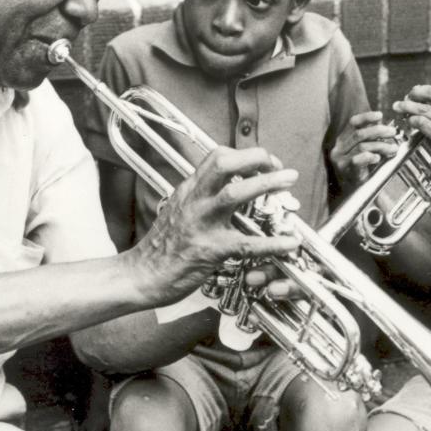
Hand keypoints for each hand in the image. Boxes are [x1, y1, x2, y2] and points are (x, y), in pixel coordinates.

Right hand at [132, 146, 300, 306]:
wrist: (141, 275)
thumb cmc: (162, 247)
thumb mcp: (178, 210)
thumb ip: (201, 197)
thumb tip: (226, 188)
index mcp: (189, 190)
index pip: (217, 157)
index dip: (245, 155)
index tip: (264, 164)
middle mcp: (194, 201)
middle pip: (224, 164)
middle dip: (257, 159)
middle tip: (280, 169)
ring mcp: (201, 224)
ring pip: (235, 194)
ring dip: (266, 184)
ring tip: (288, 185)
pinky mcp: (210, 250)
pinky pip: (246, 243)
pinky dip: (272, 243)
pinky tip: (288, 243)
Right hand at [331, 111, 399, 185]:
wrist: (353, 193)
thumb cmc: (361, 170)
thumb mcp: (365, 150)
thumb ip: (371, 138)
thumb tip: (384, 125)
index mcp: (343, 140)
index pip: (353, 123)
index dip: (367, 117)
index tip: (380, 115)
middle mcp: (339, 148)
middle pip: (360, 134)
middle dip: (379, 131)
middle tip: (393, 132)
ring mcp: (340, 159)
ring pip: (362, 146)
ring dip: (381, 146)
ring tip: (393, 149)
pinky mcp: (345, 170)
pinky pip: (357, 160)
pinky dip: (369, 157)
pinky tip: (377, 158)